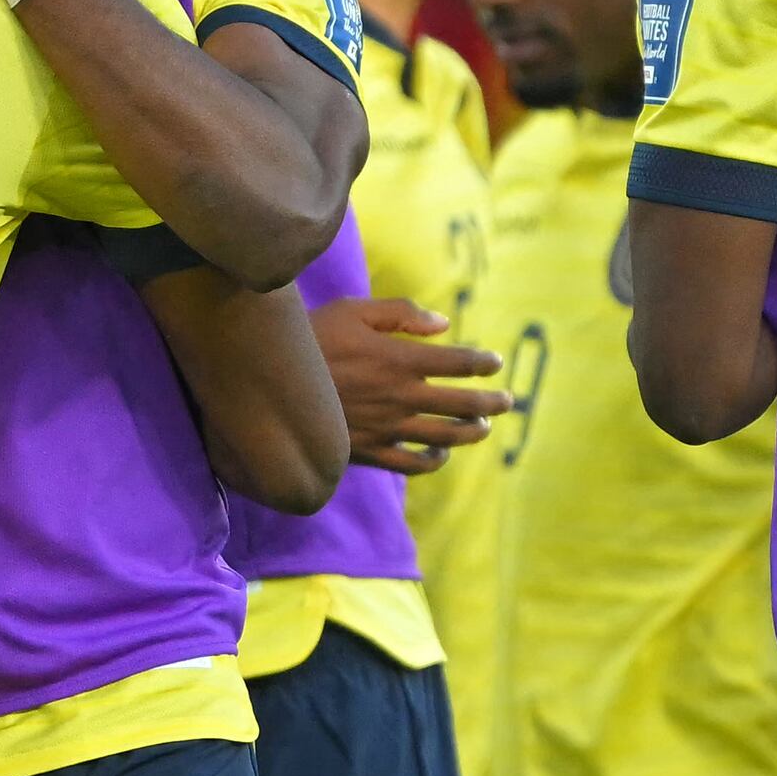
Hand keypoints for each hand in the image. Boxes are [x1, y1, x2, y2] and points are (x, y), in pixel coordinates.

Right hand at [325, 292, 504, 472]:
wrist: (268, 382)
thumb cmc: (311, 338)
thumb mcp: (354, 310)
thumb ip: (402, 313)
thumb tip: (444, 325)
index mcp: (399, 359)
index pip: (458, 364)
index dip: (483, 363)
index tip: (496, 363)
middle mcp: (399, 397)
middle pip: (461, 405)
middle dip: (491, 403)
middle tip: (508, 401)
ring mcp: (386, 428)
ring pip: (443, 438)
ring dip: (470, 433)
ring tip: (482, 428)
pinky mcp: (368, 452)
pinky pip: (410, 465)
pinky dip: (432, 461)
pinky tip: (440, 454)